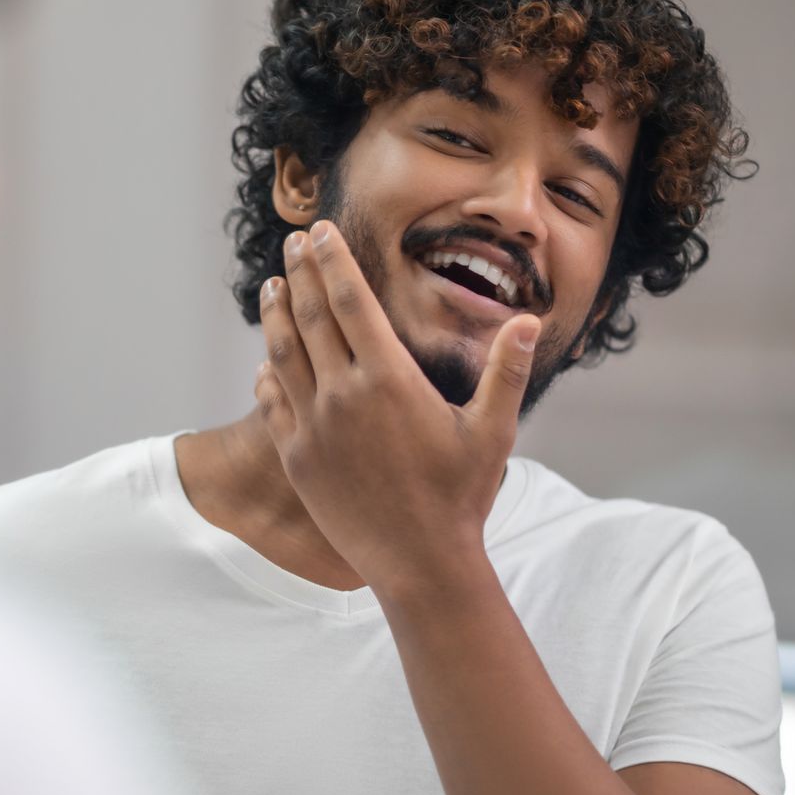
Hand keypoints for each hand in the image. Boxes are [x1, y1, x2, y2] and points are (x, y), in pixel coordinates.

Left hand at [252, 220, 535, 596]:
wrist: (418, 563)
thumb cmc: (461, 497)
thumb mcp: (492, 432)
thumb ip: (506, 372)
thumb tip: (529, 319)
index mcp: (387, 378)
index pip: (351, 300)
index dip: (332, 261)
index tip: (319, 231)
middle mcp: (342, 395)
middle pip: (311, 316)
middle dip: (300, 273)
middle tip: (292, 244)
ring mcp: (312, 426)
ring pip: (282, 354)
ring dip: (276, 315)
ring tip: (272, 287)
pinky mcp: (296, 457)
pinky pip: (273, 403)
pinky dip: (268, 373)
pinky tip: (265, 360)